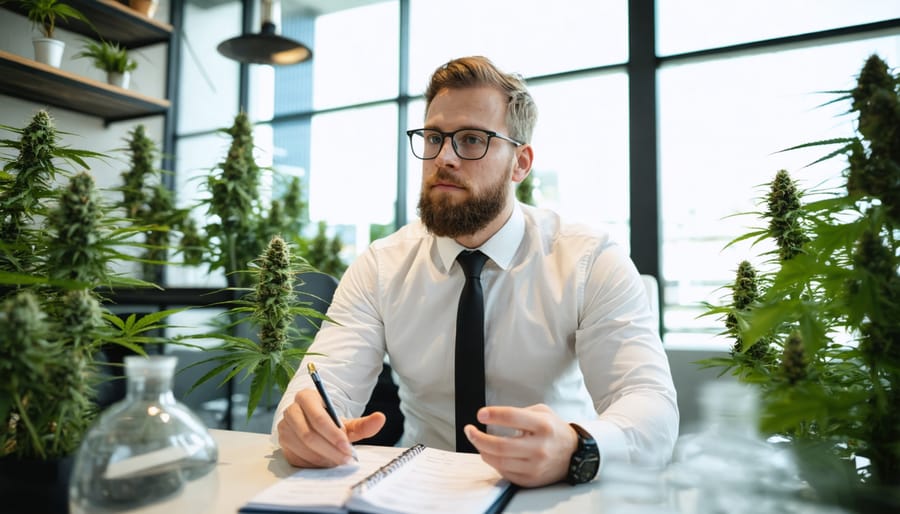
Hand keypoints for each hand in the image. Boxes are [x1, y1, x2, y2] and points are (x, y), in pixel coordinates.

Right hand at [277, 388, 385, 467]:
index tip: (349, 448)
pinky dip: (314, 463)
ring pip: (303, 448)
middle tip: (346, 459)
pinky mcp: (282, 443)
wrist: (312, 424)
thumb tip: (380, 419)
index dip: (334, 435)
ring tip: (339, 461)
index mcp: (306, 397)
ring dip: (323, 458)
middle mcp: (291, 411)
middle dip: (330, 450)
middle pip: (309, 435)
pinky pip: (297, 457)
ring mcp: (284, 428)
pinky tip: (326, 463)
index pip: (319, 418)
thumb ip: (363, 423)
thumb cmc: (330, 421)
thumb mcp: (346, 422)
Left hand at [463, 404, 578, 487]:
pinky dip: (493, 462)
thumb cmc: (554, 430)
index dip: (493, 415)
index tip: (480, 414)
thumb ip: (518, 413)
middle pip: (500, 445)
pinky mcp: (531, 479)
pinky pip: (504, 472)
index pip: (512, 418)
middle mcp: (540, 447)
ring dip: (482, 450)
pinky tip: (490, 453)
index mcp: (543, 426)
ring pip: (499, 461)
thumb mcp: (542, 412)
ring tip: (477, 441)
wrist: (575, 454)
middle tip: (469, 430)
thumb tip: (491, 416)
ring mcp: (535, 466)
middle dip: (478, 437)